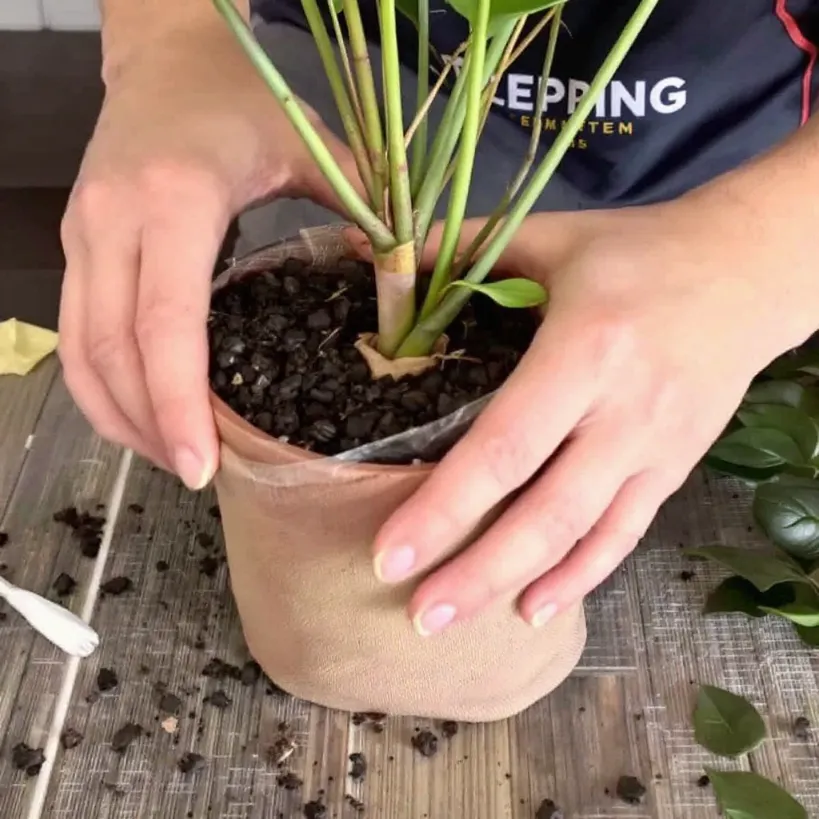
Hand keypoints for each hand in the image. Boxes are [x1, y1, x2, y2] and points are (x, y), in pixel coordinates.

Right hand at [59, 29, 359, 487]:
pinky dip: (102, 386)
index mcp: (174, 200)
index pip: (164, 323)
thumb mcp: (307, 144)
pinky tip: (142, 414)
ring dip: (121, 416)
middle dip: (151, 426)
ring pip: (81, 351)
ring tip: (174, 458)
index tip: (203, 464)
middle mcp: (111, 222)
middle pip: (112, 351)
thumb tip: (401, 284)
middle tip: (199, 477)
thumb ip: (359, 209)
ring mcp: (82, 236)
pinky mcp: (76, 247)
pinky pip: (75, 334)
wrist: (164, 55)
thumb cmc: (237, 97)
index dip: (179, 402)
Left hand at [370, 189, 814, 633]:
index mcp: (585, 350)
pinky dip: (581, 575)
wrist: (748, 270)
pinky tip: (536, 607)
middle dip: (475, 572)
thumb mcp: (552, 238)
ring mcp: (656, 448)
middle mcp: (623, 412)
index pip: (504, 446)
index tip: (390, 554)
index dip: (445, 507)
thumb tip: (371, 252)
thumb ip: (461, 249)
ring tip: (455, 625)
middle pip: (544, 512)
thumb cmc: (639, 252)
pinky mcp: (676, 467)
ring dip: (517, 586)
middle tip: (416, 617)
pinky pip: (625, 533)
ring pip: (583, 535)